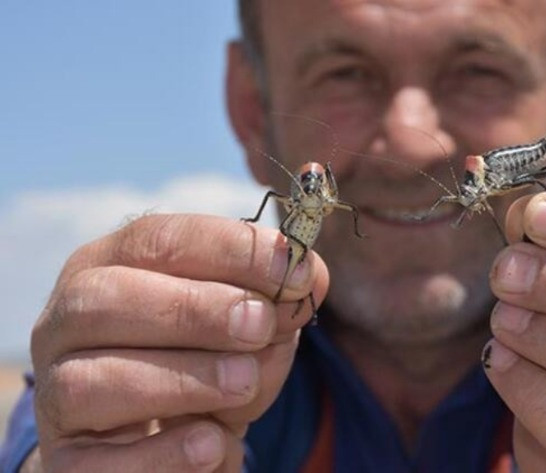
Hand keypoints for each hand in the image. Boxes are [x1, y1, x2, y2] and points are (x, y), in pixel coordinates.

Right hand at [29, 214, 328, 471]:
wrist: (169, 443)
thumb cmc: (210, 365)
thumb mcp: (251, 328)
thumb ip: (277, 300)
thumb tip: (308, 274)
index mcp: (112, 266)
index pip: (156, 239)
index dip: (228, 249)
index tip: (290, 268)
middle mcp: (67, 322)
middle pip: (106, 298)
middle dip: (194, 308)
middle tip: (261, 324)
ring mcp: (55, 392)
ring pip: (90, 380)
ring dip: (180, 378)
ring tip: (244, 383)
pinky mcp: (65, 460)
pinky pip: (95, 463)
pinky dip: (162, 453)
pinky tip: (212, 444)